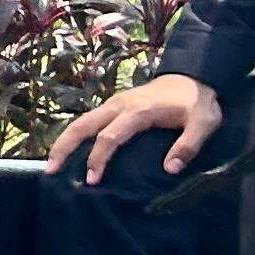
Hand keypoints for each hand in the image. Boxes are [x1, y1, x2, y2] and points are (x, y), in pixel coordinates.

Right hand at [47, 72, 223, 184]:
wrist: (194, 73)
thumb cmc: (198, 102)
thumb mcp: (204, 123)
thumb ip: (189, 145)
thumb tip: (169, 169)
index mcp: (138, 111)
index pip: (110, 136)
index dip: (98, 158)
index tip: (92, 180)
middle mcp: (119, 105)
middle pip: (82, 125)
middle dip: (64, 147)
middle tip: (50, 170)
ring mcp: (114, 103)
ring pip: (80, 121)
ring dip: (64, 141)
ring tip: (51, 164)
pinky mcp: (114, 105)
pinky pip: (88, 120)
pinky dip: (75, 135)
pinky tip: (69, 151)